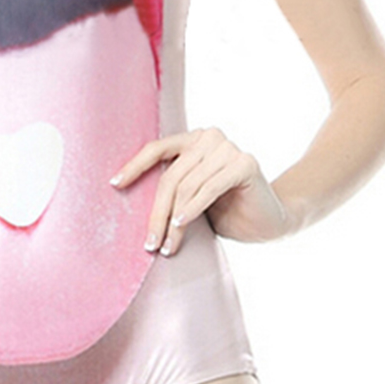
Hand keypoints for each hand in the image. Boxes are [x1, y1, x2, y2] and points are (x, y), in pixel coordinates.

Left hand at [110, 127, 291, 255]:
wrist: (269, 223)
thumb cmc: (225, 211)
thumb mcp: (190, 196)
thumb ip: (171, 186)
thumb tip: (124, 192)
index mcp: (193, 139)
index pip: (157, 149)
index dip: (134, 167)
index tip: (115, 186)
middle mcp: (209, 137)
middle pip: (170, 176)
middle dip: (157, 213)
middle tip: (149, 244)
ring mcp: (228, 147)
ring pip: (186, 186)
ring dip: (174, 221)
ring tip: (167, 247)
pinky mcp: (245, 163)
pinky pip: (208, 189)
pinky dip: (192, 209)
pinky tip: (180, 226)